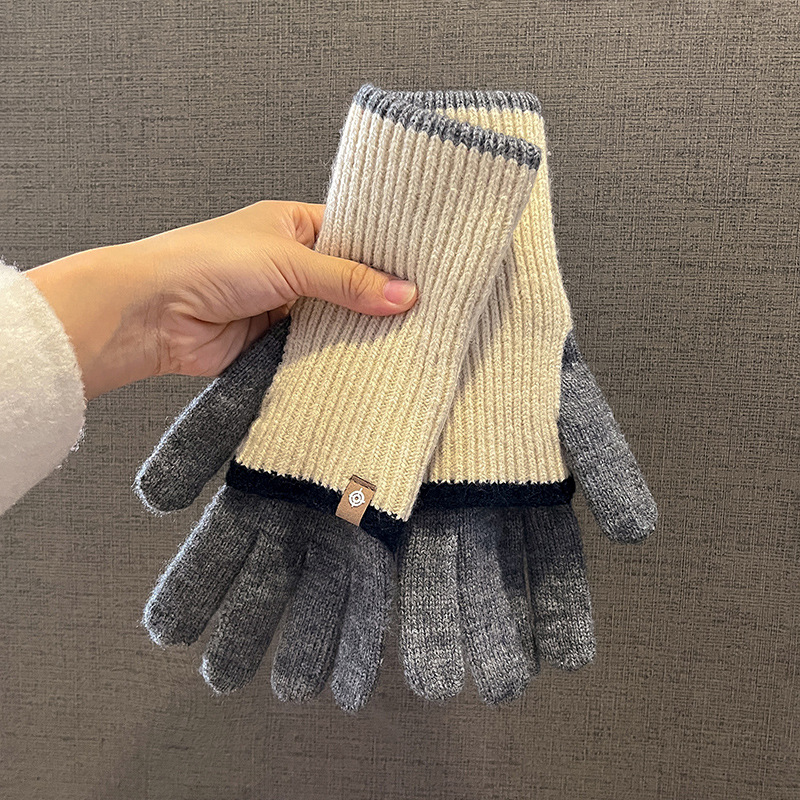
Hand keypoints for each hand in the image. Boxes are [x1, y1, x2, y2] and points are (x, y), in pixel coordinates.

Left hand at [27, 201, 417, 398]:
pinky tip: (369, 359)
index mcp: (293, 225)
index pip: (353, 235)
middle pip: (348, 280)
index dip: (387, 252)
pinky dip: (336, 353)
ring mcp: (285, 304)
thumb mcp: (289, 261)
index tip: (426, 269)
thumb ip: (348, 280)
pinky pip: (316, 347)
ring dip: (358, 328)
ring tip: (410, 336)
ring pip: (335, 316)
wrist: (154, 314)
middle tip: (428, 308)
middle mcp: (292, 263)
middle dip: (378, 295)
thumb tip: (405, 294)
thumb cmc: (208, 263)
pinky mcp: (275, 341)